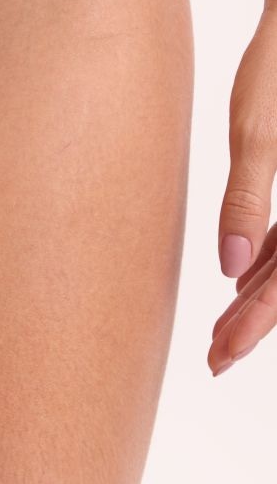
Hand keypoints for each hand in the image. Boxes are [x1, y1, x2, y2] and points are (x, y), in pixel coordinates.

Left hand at [210, 5, 276, 375]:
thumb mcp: (257, 128)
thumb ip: (247, 197)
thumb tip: (228, 270)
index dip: (257, 323)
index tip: (218, 355)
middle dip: (257, 320)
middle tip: (213, 355)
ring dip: (265, 293)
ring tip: (219, 327)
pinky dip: (274, 256)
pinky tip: (242, 276)